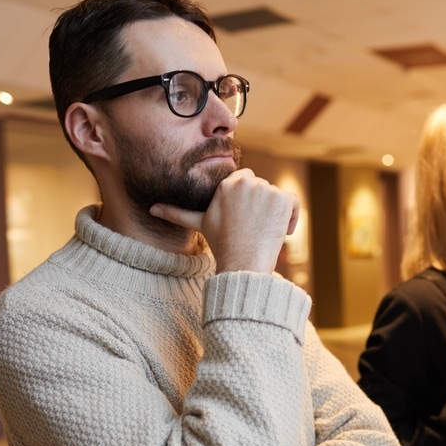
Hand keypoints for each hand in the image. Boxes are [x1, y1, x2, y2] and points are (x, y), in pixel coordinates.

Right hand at [150, 168, 298, 272]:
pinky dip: (291, 217)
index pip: (244, 181)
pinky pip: (294, 203)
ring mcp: (266, 190)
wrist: (243, 264)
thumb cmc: (222, 245)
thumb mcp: (199, 224)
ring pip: (277, 196)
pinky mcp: (283, 200)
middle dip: (261, 206)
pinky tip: (279, 232)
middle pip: (261, 188)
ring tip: (262, 232)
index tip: (244, 220)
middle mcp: (246, 183)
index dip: (247, 200)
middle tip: (252, 229)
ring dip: (275, 213)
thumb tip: (152, 208)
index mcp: (226, 185)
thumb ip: (177, 213)